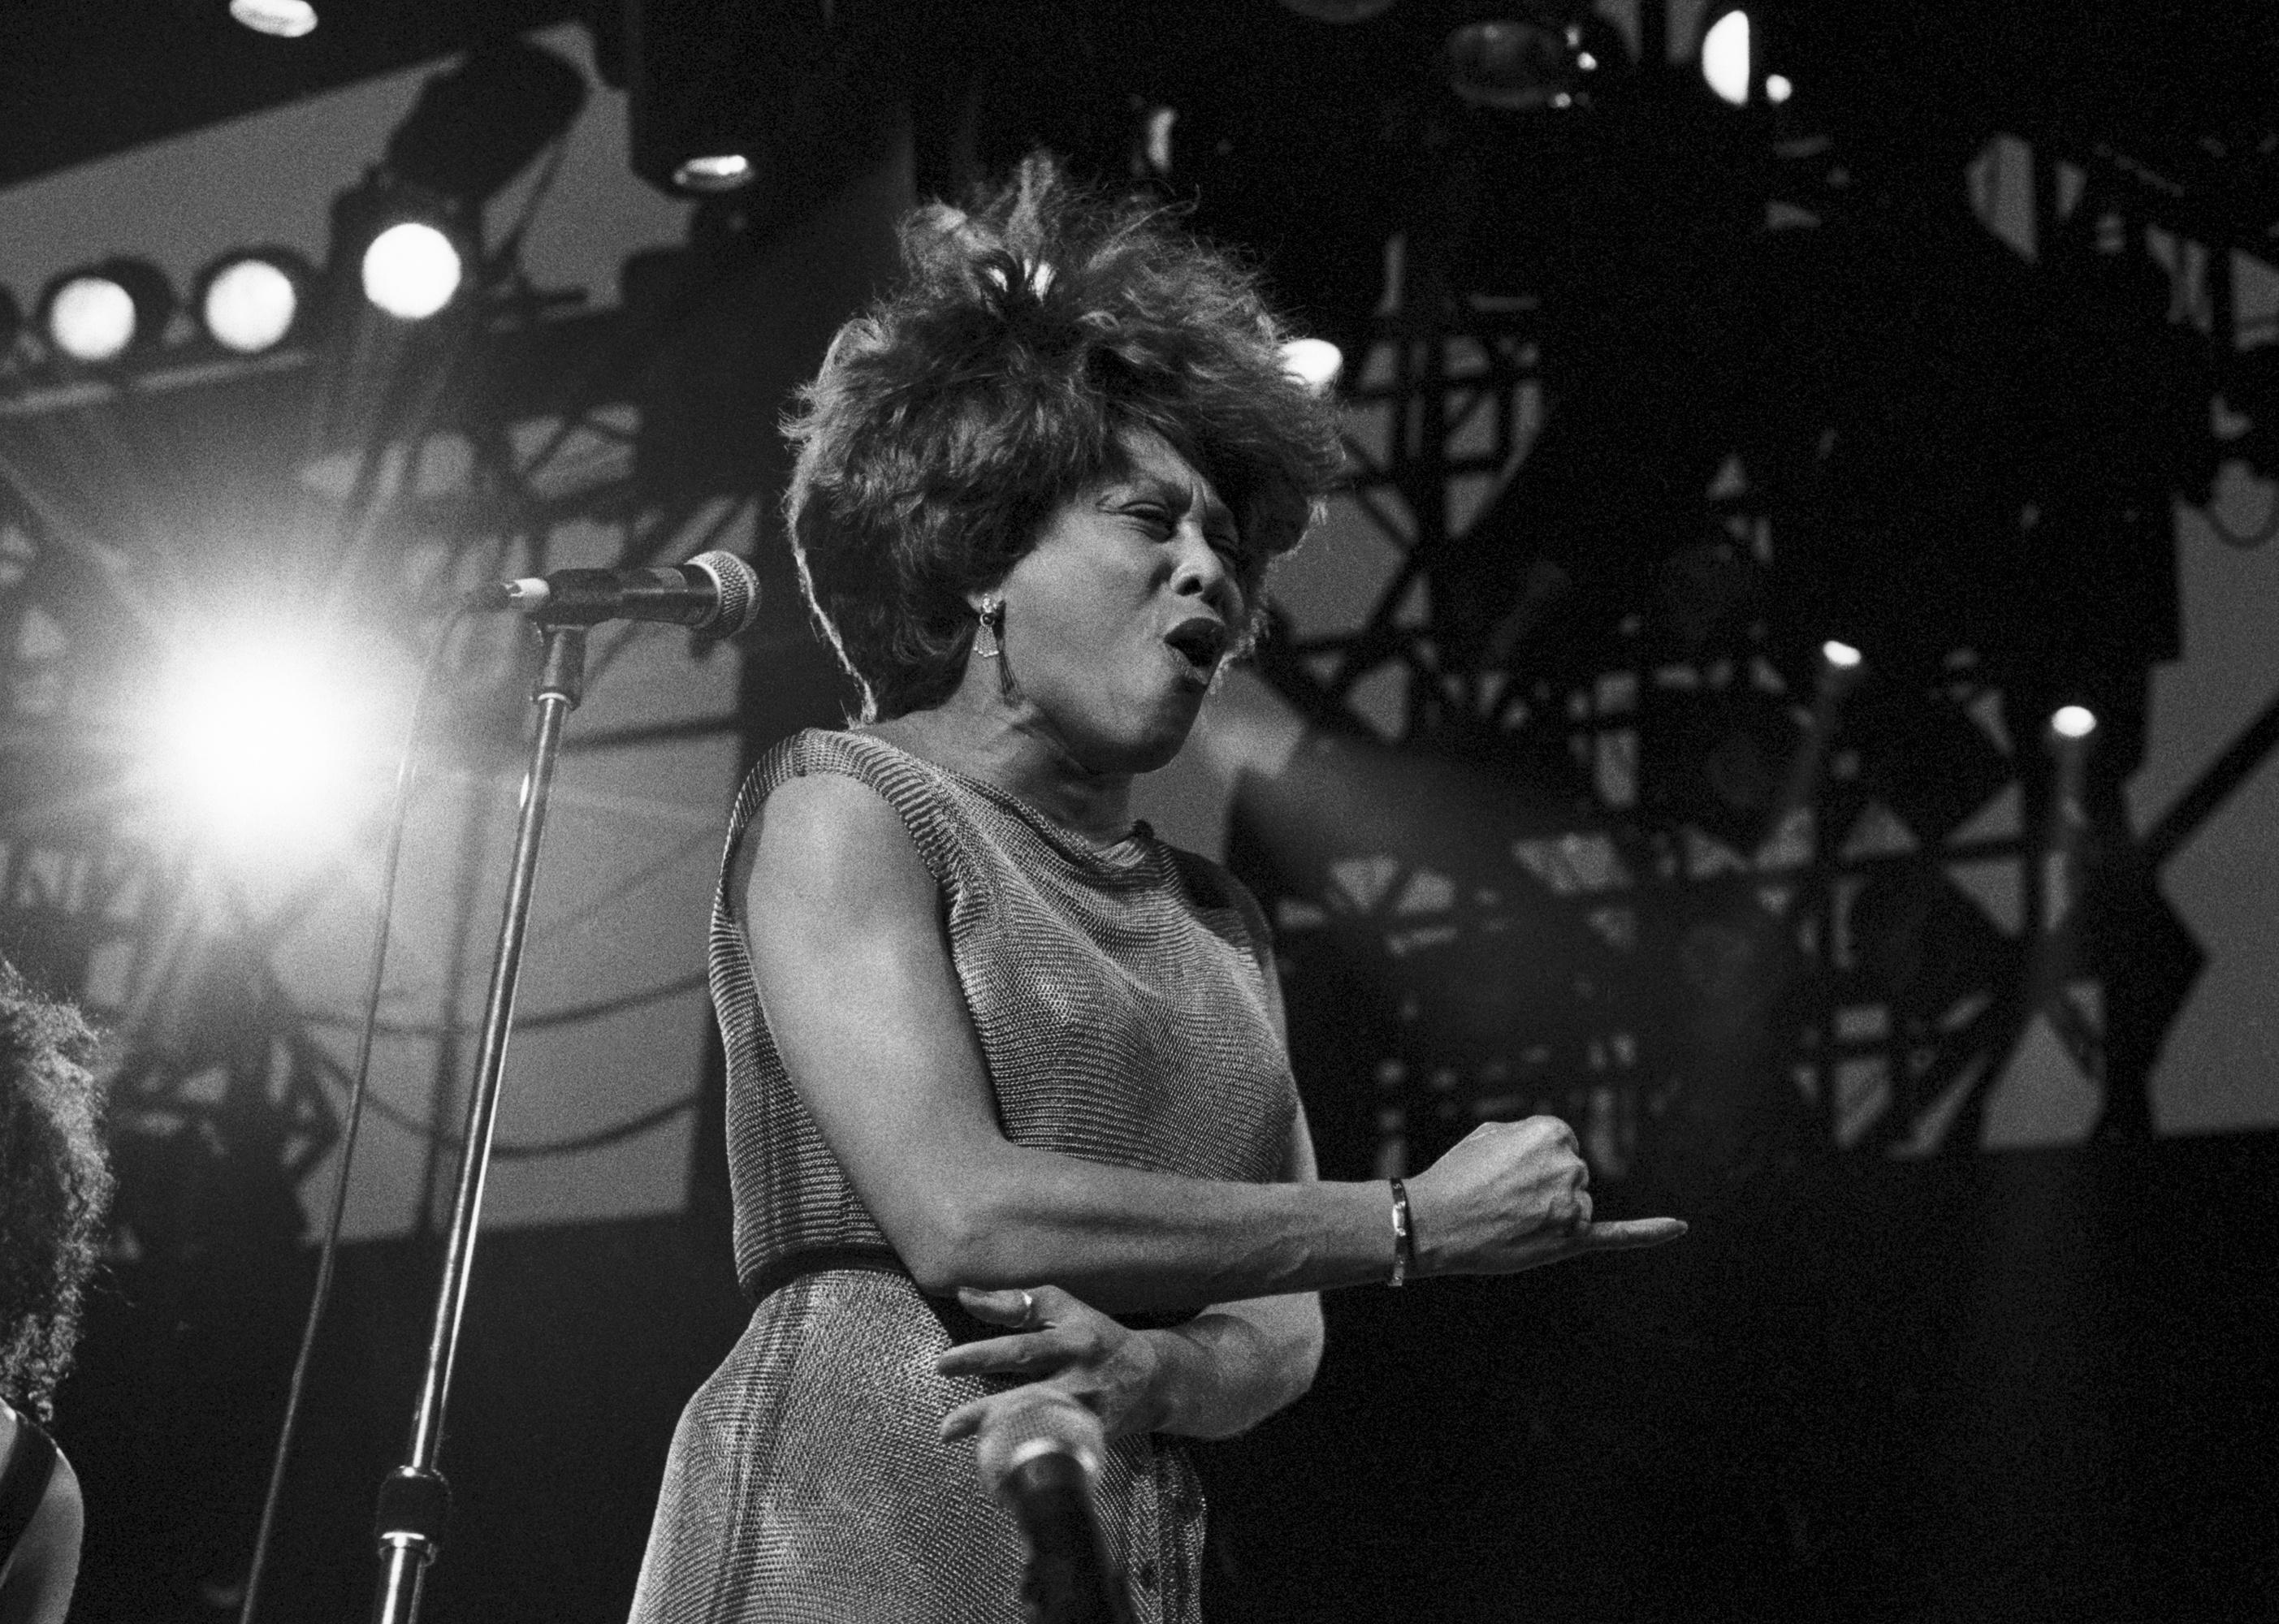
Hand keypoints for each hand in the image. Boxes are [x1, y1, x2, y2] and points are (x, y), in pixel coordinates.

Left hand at [936, 1286, 1168, 1443]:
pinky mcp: (1093, 1441)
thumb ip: (1015, 1303)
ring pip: (1042, 1434)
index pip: (1023, 1349)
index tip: (943, 1365)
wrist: (1153, 1379)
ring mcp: (1089, 1416)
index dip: (983, 1356)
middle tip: (946, 1427)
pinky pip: (1054, 1454)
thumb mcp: (1065, 1309)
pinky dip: (1024, 1460)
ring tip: (958, 1444)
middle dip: (986, 1415)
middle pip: (1030, 1399)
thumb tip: (964, 1295)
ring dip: (1000, 1443)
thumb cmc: (1097, 1335)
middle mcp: (1082, 1380)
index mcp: (1074, 1341)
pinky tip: (992, 1466)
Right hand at [1405, 1115, 1685, 1276]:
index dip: (1532, 1162)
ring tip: (1509, 1218)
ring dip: (1549, 1212)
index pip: (1560, 1145)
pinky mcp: (1572, 1239)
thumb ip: (1530, 1137)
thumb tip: (1553, 1150)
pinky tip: (1678, 1226)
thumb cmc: (1456, 1178)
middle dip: (1542, 1187)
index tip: (1507, 1172)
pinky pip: (1617, 1234)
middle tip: (1500, 1198)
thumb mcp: (1489, 1135)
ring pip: (1576, 1204)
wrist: (1434, 1223)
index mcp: (1552, 1133)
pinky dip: (1649, 1232)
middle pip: (1571, 1174)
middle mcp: (1570, 1165)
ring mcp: (1573, 1204)